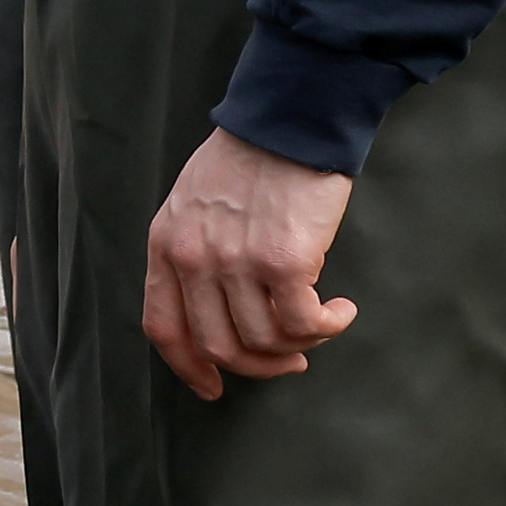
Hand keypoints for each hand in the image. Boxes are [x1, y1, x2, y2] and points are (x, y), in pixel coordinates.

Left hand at [139, 126, 355, 400]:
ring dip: (299, 345)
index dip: (188, 367)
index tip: (212, 387)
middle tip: (289, 361)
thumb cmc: (251, 157)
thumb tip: (218, 306)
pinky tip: (341, 311)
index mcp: (166, 246)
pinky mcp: (285, 261)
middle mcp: (193, 260)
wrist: (290, 119)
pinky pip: (302, 323)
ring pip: (263, 340)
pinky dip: (326, 327)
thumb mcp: (193, 204)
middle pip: (216, 344)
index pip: (164, 327)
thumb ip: (195, 252)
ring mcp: (237, 263)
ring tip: (322, 326)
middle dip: (256, 365)